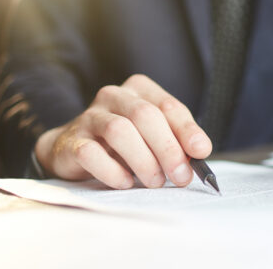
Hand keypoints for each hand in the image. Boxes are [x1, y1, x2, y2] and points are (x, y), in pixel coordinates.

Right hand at [35, 74, 211, 188]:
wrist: (73, 149)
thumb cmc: (126, 143)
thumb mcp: (154, 136)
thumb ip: (177, 141)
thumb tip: (200, 153)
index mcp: (140, 89)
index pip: (169, 106)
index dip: (187, 130)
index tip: (201, 152)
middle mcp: (114, 96)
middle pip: (146, 116)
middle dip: (168, 148)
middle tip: (180, 176)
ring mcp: (89, 116)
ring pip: (120, 131)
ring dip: (143, 161)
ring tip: (155, 181)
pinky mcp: (72, 140)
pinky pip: (92, 153)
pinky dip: (113, 171)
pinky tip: (125, 182)